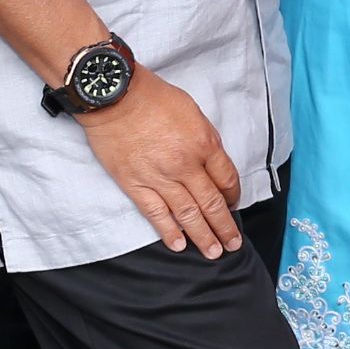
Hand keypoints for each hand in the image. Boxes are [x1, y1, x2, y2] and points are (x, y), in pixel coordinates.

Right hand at [79, 72, 243, 257]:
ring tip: (213, 252)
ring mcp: (160, 178)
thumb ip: (205, 140)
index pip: (227, 179)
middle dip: (224, 226)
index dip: (234, 196)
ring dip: (202, 236)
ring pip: (187, 214)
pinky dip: (168, 231)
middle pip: (211, 203)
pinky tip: (179, 245)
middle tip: (233, 245)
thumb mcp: (193, 112)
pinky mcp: (135, 184)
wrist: (114, 96)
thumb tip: (212, 163)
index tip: (234, 205)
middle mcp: (186, 165)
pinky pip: (156, 213)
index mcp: (204, 144)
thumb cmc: (154, 97)